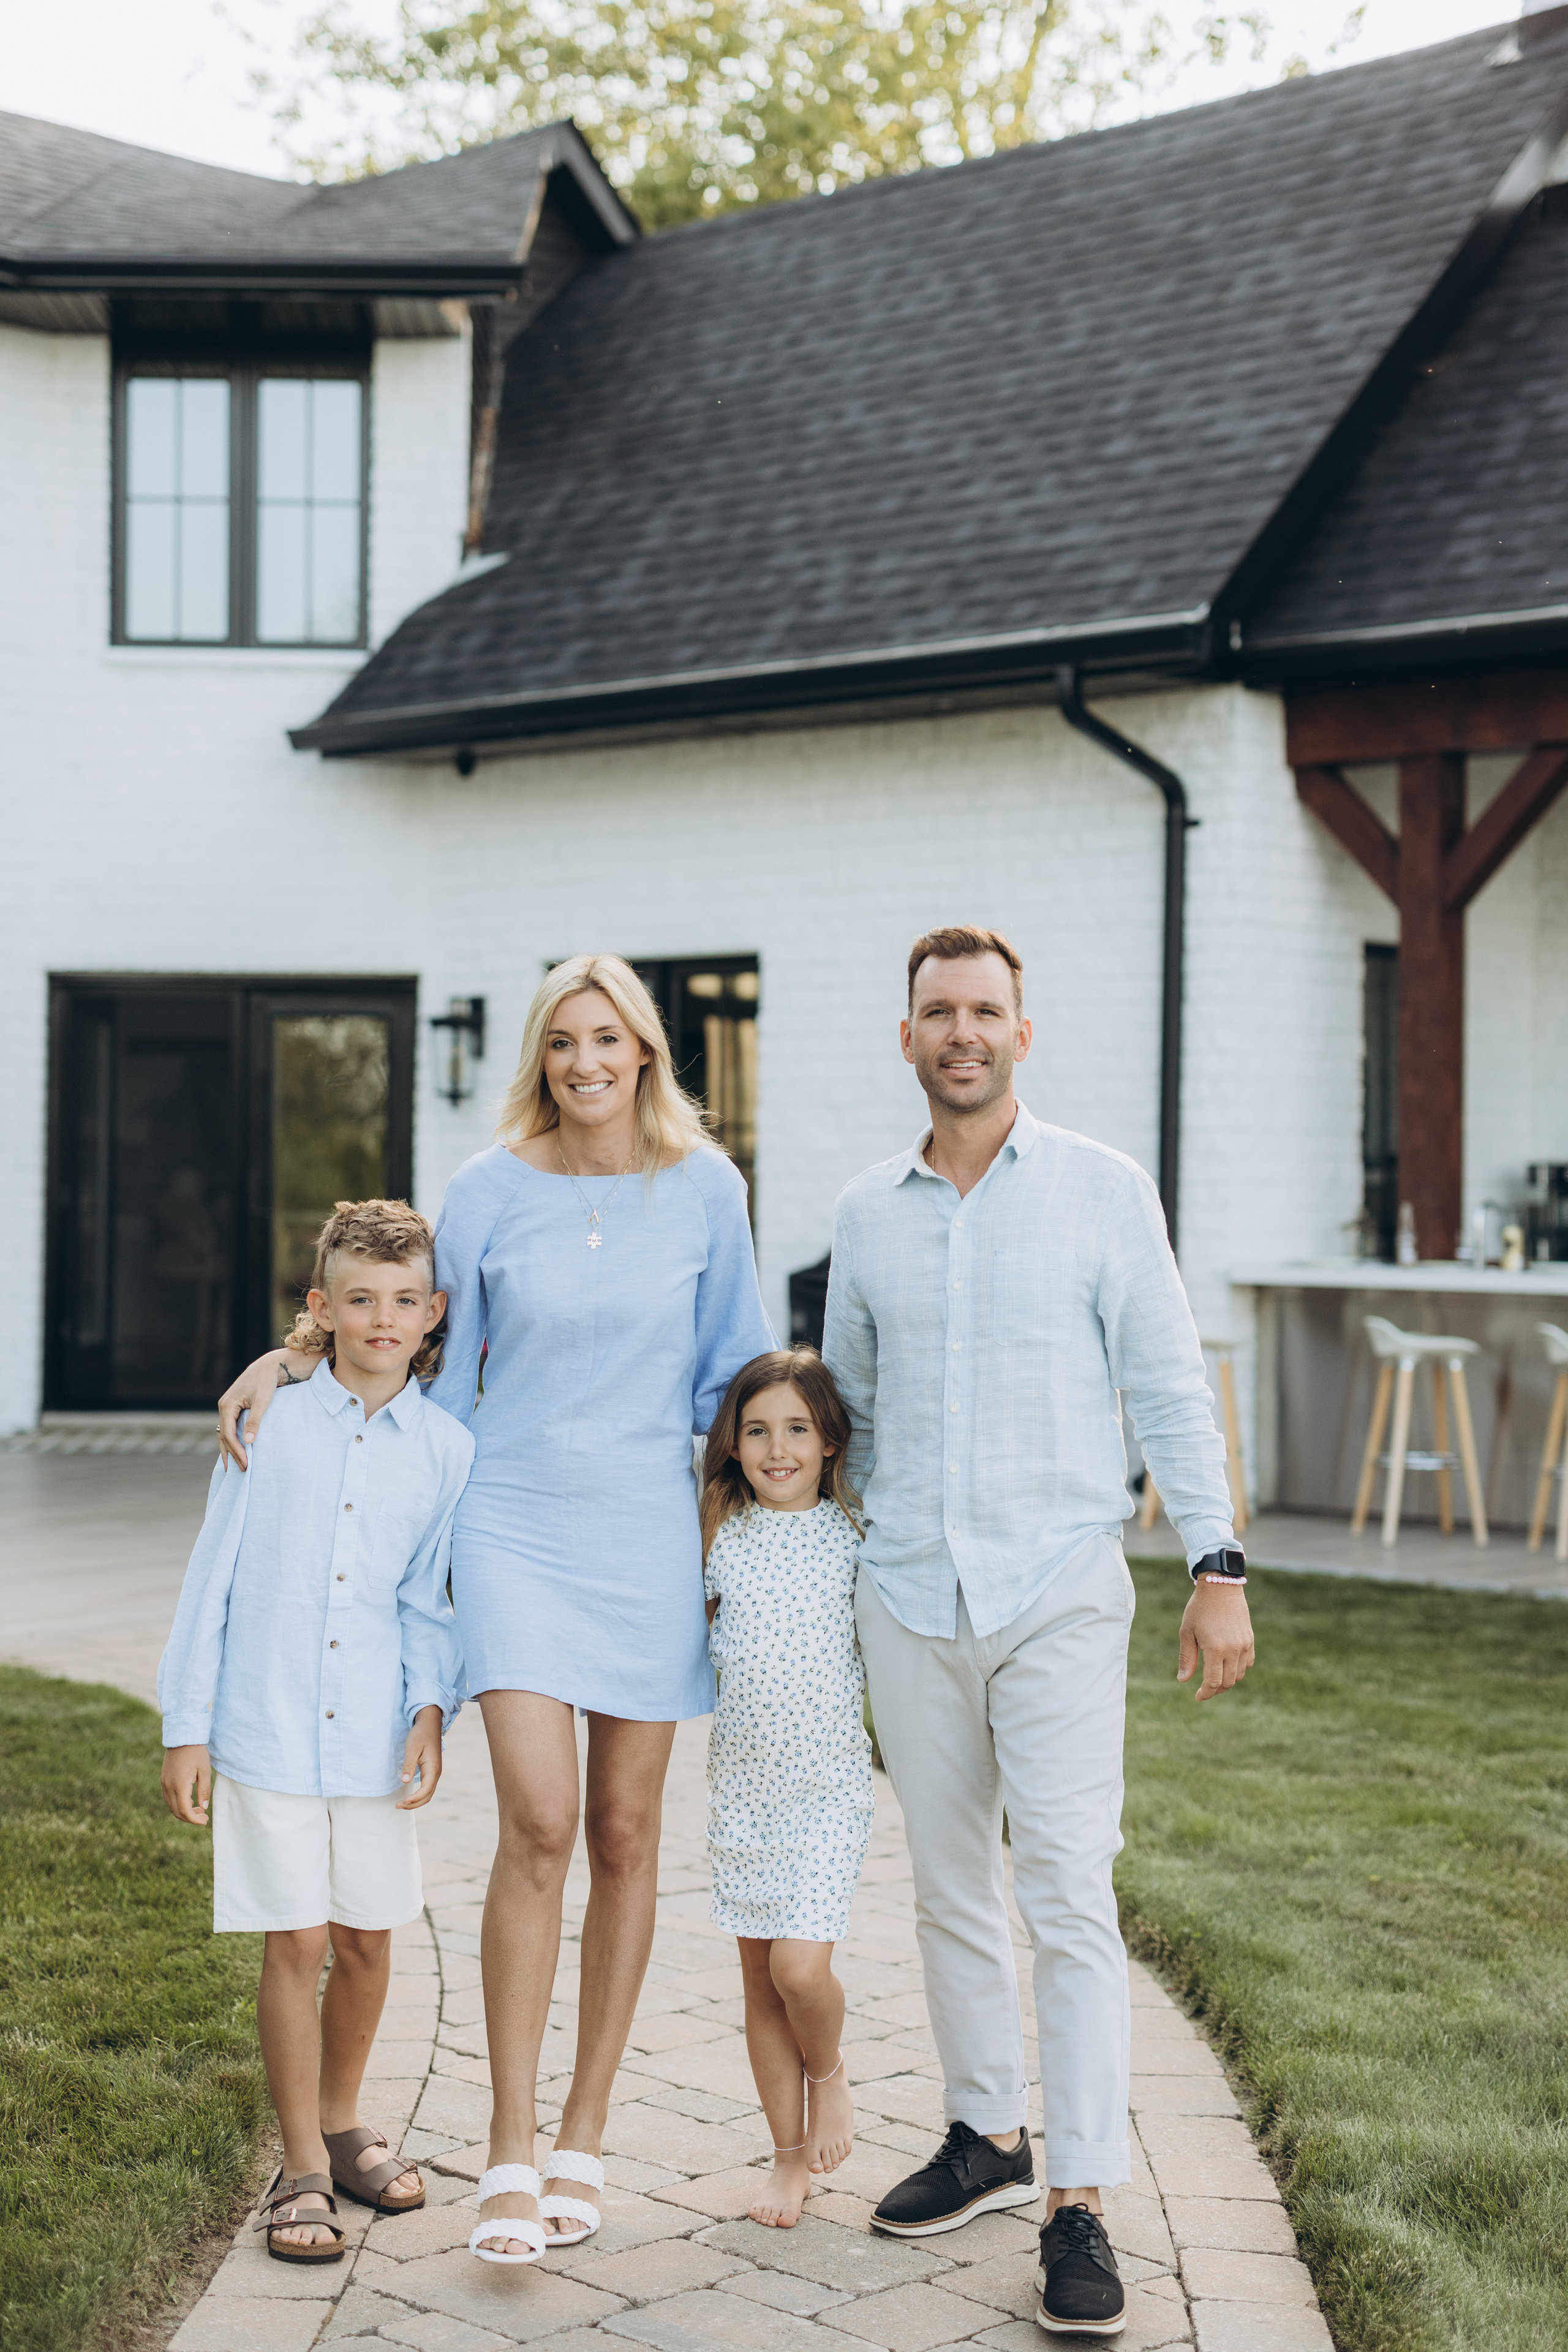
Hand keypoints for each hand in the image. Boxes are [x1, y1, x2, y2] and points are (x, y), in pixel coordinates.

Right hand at [162, 1744, 211, 1824]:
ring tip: (198, 1809)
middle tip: (203, 1817)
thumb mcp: (205, 1771)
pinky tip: (189, 1800)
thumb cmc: (196, 1752)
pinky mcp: (164, 1779)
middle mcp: (168, 1786)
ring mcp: (164, 1782)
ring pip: (171, 1805)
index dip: (194, 1819)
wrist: (183, 1736)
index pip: (184, 1810)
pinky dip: (178, 1803)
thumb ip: (203, 1790)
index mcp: (179, 1785)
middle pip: (176, 1811)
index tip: (204, 1821)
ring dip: (183, 1811)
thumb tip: (203, 1807)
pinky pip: (168, 1797)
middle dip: (190, 1818)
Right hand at [217, 1349, 308, 1469]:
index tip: (246, 1464)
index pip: (228, 1434)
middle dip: (232, 1454)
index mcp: (227, 1405)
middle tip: (241, 1471)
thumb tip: (248, 1441)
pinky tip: (235, 1450)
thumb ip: (255, 1420)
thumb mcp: (263, 1401)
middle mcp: (224, 1406)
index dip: (236, 1451)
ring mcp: (227, 1406)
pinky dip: (232, 1440)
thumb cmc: (267, 1382)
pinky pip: (229, 1427)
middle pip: (224, 1436)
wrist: (270, 1366)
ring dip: (229, 1449)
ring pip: (225, 1433)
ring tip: (233, 1467)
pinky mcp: (234, 1407)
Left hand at [397, 1706, 443, 1809]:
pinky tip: (408, 1796)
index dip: (414, 1799)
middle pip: (427, 1796)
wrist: (429, 1724)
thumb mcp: (412, 1748)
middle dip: (413, 1804)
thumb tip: (405, 1781)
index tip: (402, 1802)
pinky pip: (426, 1788)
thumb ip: (409, 1765)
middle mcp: (436, 1773)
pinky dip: (418, 1795)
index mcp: (433, 1768)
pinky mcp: (430, 1771)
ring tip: (401, 1804)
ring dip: (415, 1801)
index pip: (426, 1790)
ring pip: (427, 1793)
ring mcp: (434, 1772)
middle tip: (397, 1806)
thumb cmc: (420, 1734)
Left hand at [1177, 1582, 1254, 1701]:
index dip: (1205, 1693)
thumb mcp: (1187, 1631)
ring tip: (1214, 1678)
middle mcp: (1233, 1649)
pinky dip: (1238, 1669)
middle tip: (1204, 1689)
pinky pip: (1247, 1663)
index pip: (1213, 1682)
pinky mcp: (1250, 1639)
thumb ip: (1186, 1658)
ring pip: (1239, 1674)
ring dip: (1227, 1681)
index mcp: (1215, 1648)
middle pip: (1228, 1682)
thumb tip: (1183, 1680)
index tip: (1198, 1697)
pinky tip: (1227, 1666)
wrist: (1221, 1586)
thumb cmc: (1199, 1608)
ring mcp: (1244, 1644)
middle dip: (1215, 1690)